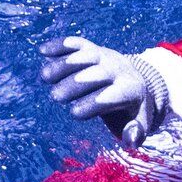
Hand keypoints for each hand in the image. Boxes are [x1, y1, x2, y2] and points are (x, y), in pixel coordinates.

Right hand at [38, 36, 167, 147]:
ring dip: (64, 64)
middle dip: (76, 83)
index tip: (75, 114)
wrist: (133, 78)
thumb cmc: (129, 108)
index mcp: (131, 89)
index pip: (113, 95)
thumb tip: (130, 138)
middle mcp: (118, 69)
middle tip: (56, 97)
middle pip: (97, 73)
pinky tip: (43, 51)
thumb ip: (136, 132)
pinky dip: (60, 45)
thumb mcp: (139, 121)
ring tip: (45, 76)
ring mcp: (104, 56)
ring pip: (86, 55)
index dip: (93, 104)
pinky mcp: (91, 47)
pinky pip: (77, 43)